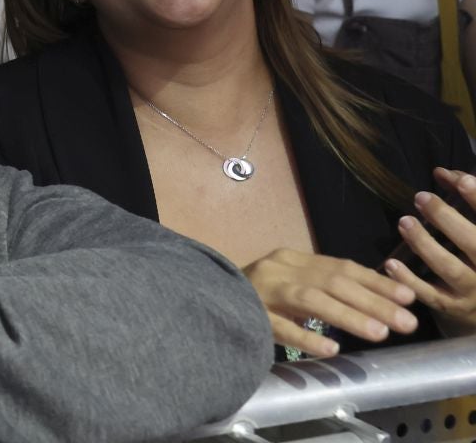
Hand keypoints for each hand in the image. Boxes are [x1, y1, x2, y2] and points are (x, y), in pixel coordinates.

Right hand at [243, 247, 416, 355]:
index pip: (341, 267)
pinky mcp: (247, 314)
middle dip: (373, 301)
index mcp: (291, 260)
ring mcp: (261, 291)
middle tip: (406, 321)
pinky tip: (329, 350)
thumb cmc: (253, 294)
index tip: (408, 297)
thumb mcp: (288, 282)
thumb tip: (373, 299)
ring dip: (348, 316)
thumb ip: (320, 286)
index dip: (376, 282)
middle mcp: (278, 269)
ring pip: (310, 299)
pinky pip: (279, 327)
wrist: (202, 296)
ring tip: (379, 333)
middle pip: (332, 282)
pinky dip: (306, 337)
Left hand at [385, 168, 475, 329]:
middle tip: (422, 198)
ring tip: (405, 222)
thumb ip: (465, 200)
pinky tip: (391, 263)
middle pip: (474, 244)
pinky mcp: (451, 307)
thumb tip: (442, 173)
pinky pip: (428, 294)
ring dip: (425, 244)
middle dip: (447, 219)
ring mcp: (472, 291)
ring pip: (449, 268)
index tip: (461, 180)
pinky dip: (408, 279)